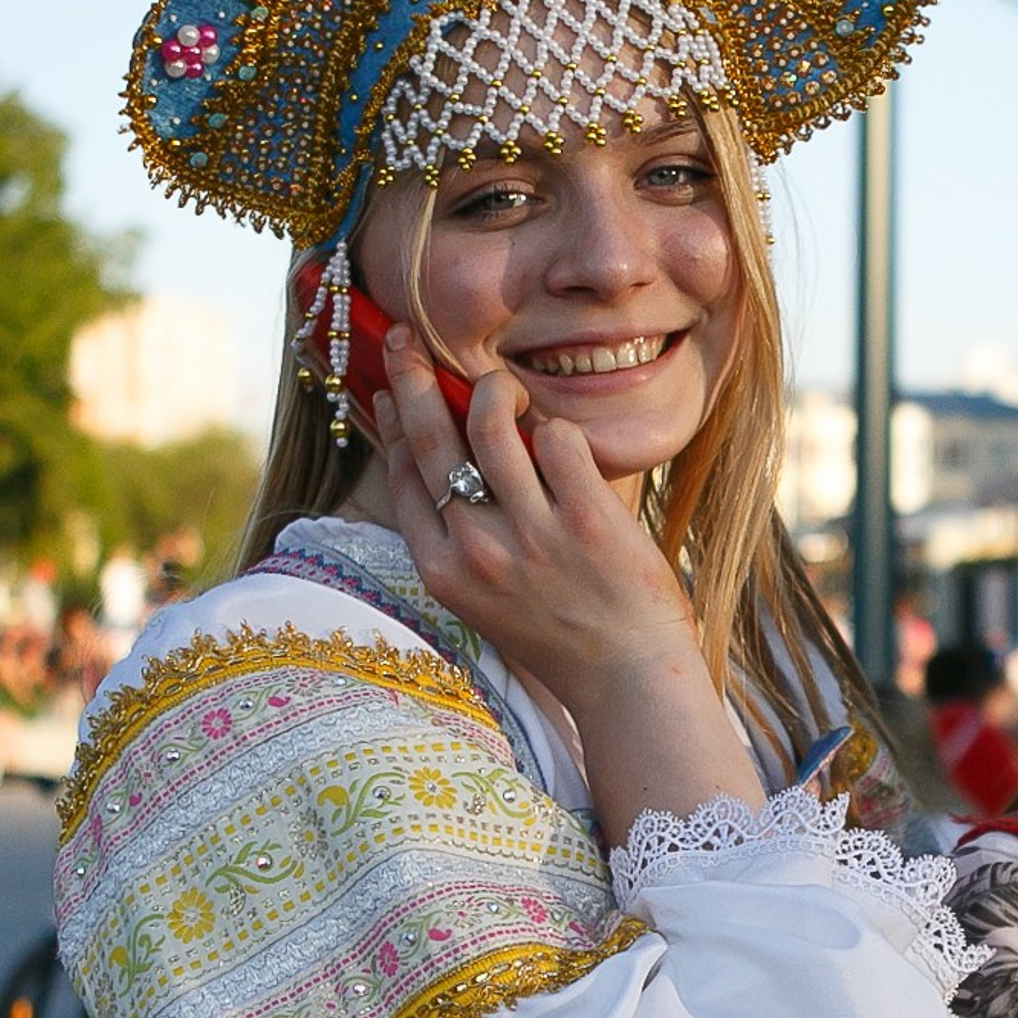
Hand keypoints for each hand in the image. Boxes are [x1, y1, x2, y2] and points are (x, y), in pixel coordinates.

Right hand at [371, 328, 700, 719]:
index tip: (391, 390)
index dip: (396, 424)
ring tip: (508, 389)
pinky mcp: (587, 519)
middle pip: (433, 439)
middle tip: (406, 338)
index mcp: (443, 571)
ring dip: (498, 391)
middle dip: (413, 377)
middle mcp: (478, 550)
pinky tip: (564, 443)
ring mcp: (532, 533)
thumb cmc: (560, 637)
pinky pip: (560, 440)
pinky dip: (559, 430)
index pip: (405, 477)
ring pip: (495, 424)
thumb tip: (445, 466)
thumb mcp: (486, 599)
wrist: (626, 680)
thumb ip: (461, 540)